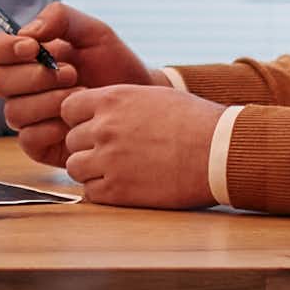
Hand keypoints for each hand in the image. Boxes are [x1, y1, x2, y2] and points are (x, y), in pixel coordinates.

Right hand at [0, 3, 162, 170]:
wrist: (140, 97)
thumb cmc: (114, 63)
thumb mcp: (93, 32)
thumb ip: (60, 17)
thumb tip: (26, 33)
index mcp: (23, 57)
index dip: (3, 48)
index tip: (34, 47)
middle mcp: (19, 87)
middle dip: (34, 76)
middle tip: (71, 72)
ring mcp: (27, 117)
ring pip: (13, 112)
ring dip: (50, 101)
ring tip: (81, 94)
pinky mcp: (39, 144)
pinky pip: (28, 138)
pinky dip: (53, 128)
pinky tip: (75, 121)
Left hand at [57, 84, 224, 209]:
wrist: (222, 152)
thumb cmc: (197, 122)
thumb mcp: (153, 96)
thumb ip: (121, 103)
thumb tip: (102, 109)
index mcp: (112, 100)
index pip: (68, 109)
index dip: (80, 120)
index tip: (96, 128)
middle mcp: (104, 128)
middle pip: (70, 140)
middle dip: (87, 147)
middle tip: (113, 153)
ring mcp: (108, 159)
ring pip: (74, 167)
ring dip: (91, 170)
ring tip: (117, 171)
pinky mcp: (118, 190)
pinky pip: (90, 192)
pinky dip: (102, 192)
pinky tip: (125, 187)